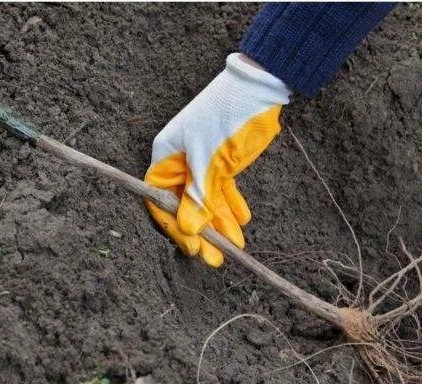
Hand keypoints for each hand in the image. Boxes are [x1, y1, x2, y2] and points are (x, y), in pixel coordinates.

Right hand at [145, 54, 289, 265]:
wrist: (260, 86)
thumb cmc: (227, 115)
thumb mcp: (211, 160)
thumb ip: (199, 197)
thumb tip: (189, 230)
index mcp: (166, 156)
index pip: (161, 201)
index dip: (174, 227)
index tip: (193, 247)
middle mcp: (179, 162)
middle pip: (185, 206)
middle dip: (202, 232)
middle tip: (216, 259)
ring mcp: (201, 162)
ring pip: (206, 202)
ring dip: (220, 224)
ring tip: (236, 246)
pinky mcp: (221, 162)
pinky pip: (222, 191)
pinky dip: (231, 206)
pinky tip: (242, 222)